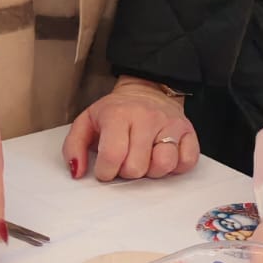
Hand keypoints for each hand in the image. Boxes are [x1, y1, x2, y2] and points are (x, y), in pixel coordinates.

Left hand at [63, 78, 197, 182]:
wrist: (147, 91)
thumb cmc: (116, 112)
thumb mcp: (87, 122)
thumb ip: (74, 147)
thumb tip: (77, 171)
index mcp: (118, 114)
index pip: (113, 156)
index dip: (106, 172)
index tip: (105, 169)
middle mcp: (146, 117)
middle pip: (137, 167)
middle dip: (127, 172)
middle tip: (125, 160)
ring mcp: (170, 124)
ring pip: (163, 165)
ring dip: (151, 171)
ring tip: (144, 159)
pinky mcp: (189, 132)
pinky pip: (186, 162)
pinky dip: (174, 167)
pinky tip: (161, 156)